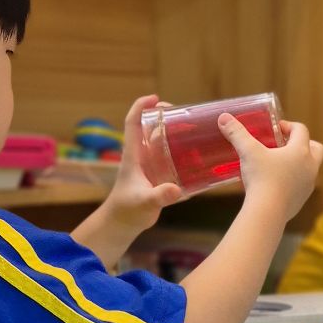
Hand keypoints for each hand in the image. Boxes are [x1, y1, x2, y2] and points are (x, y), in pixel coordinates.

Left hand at [104, 94, 185, 233]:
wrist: (123, 223)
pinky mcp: (159, 175)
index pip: (133, 123)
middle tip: (185, 112)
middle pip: (150, 127)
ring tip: (195, 127)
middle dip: (164, 115)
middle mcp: (142, 156)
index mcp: (133, 155)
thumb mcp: (145, 202)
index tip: (156, 98)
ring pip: (162, 141)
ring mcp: (150, 165)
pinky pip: (171, 158)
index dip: (141, 107)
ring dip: (175, 132)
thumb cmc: (128, 210)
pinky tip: (198, 153)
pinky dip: (182, 152)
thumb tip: (176, 189)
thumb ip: (159, 196)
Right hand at [220, 114, 322, 218]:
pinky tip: (277, 183)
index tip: (276, 128)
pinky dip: (293, 181)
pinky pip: (302, 186)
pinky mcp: (302, 200)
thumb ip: (237, 133)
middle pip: (317, 148)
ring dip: (299, 163)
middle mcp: (310, 167)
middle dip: (304, 143)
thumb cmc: (261, 178)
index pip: (301, 130)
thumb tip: (224, 118)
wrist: (267, 212)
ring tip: (279, 164)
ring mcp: (308, 185)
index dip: (289, 126)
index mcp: (300, 151)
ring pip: (310, 168)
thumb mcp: (248, 152)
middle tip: (286, 144)